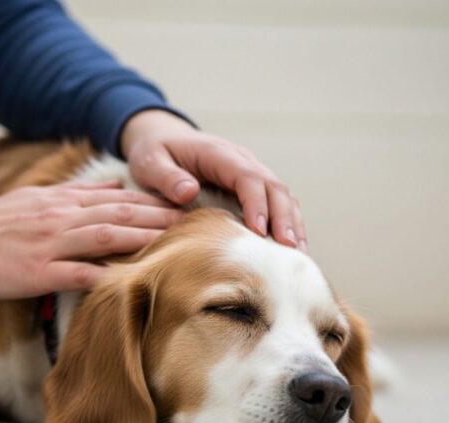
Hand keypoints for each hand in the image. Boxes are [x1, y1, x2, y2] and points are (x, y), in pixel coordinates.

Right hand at [0, 180, 182, 298]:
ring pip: (104, 237)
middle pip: (120, 215)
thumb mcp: (38, 197)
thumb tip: (115, 182)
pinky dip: (103, 275)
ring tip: (173, 243)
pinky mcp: (37, 271)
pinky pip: (75, 273)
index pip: (118, 199)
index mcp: (63, 201)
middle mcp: (61, 218)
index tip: (185, 204)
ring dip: (141, 239)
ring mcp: (50, 244)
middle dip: (160, 218)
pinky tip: (127, 280)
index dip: (154, 201)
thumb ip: (79, 193)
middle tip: (195, 222)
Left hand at [120, 109, 305, 250]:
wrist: (162, 140)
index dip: (257, 204)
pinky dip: (287, 224)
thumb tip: (189, 193)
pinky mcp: (252, 187)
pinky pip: (276, 203)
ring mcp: (250, 173)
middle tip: (289, 251)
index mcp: (219, 153)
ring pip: (282, 195)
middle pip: (273, 186)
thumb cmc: (155, 153)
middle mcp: (241, 160)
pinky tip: (291, 250)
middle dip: (284, 218)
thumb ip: (166, 177)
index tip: (259, 231)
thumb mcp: (149, 161)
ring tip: (298, 256)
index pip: (247, 177)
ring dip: (292, 224)